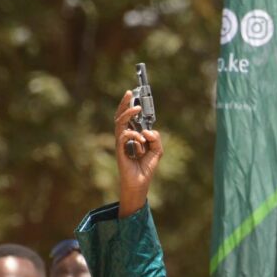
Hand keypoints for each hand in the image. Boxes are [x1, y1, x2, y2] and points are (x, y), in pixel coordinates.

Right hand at [114, 91, 163, 217]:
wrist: (140, 182)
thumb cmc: (146, 167)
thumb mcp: (157, 150)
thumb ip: (156, 138)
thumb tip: (147, 131)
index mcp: (133, 136)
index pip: (130, 118)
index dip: (130, 106)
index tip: (133, 94)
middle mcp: (125, 137)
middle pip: (121, 116)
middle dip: (124, 104)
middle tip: (129, 93)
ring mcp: (121, 143)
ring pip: (120, 122)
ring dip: (128, 113)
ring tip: (137, 108)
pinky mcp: (120, 149)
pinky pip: (124, 136)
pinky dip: (134, 136)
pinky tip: (141, 142)